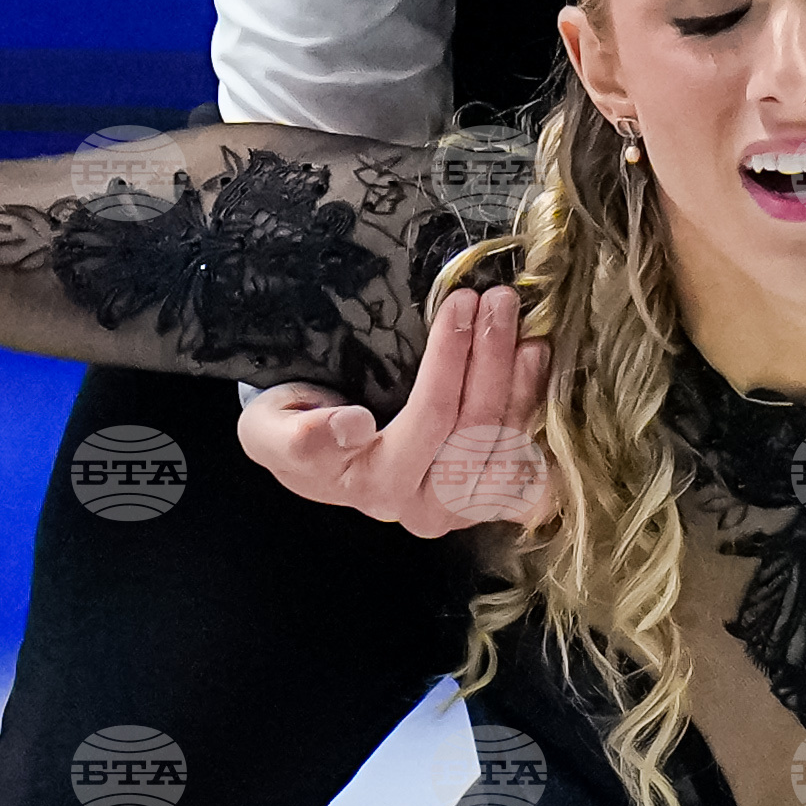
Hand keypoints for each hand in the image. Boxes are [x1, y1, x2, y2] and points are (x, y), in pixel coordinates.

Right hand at [236, 280, 548, 537]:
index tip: (458, 301)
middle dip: (492, 354)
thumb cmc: (293, 431)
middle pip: (477, 427)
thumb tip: (352, 426)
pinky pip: (525, 464)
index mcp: (373, 483)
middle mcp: (422, 506)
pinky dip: (534, 413)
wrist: (314, 464)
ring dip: (522, 381)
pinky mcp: (483, 502)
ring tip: (523, 326)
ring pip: (508, 443)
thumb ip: (298, 435)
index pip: (429, 418)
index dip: (450, 359)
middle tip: (497, 296)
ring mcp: (459, 509)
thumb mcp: (268, 430)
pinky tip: (537, 367)